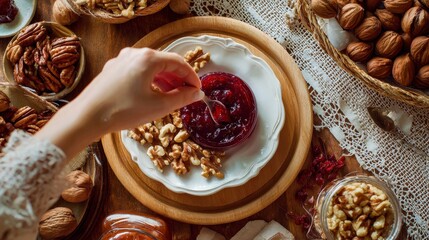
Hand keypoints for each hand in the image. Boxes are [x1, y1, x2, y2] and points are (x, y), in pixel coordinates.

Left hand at [36, 48, 203, 157]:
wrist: (86, 117)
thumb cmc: (123, 111)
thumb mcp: (158, 106)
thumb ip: (181, 98)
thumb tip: (196, 94)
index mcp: (148, 58)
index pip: (178, 62)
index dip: (191, 76)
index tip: (198, 90)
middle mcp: (134, 54)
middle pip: (164, 62)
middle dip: (178, 78)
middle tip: (187, 94)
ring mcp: (121, 60)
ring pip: (150, 67)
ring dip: (164, 80)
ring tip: (172, 96)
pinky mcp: (113, 69)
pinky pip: (138, 71)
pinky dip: (150, 80)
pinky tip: (152, 94)